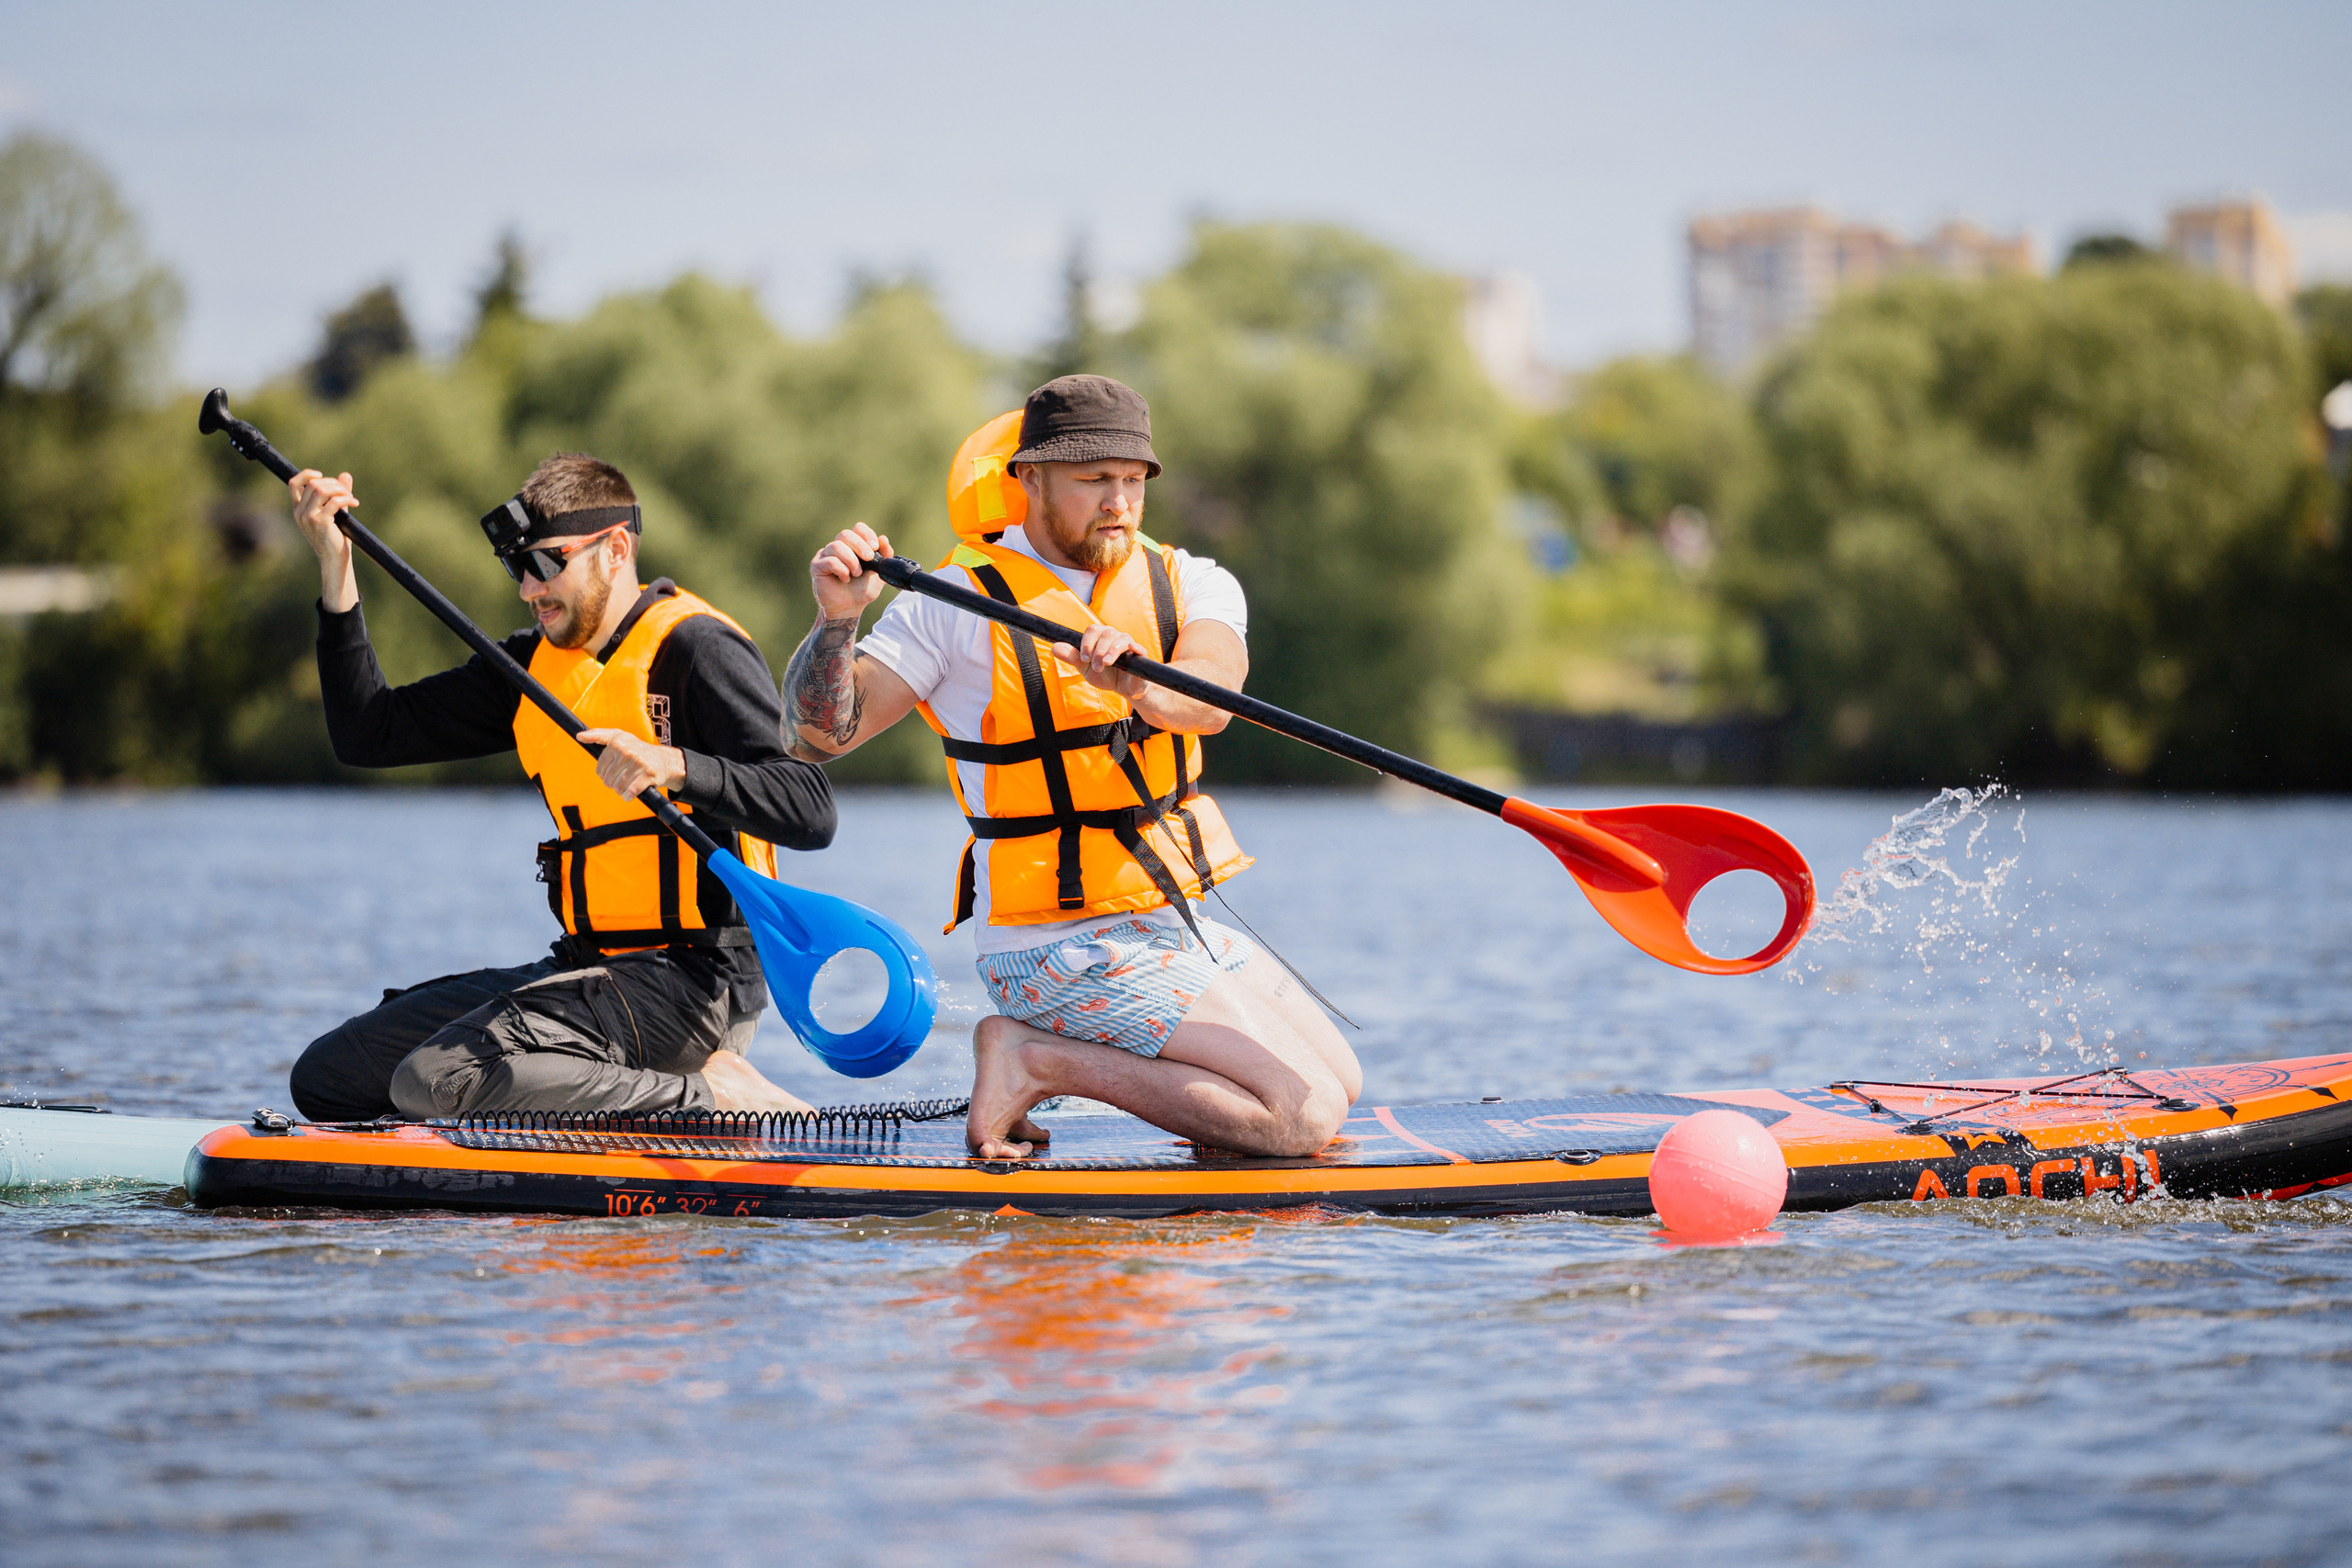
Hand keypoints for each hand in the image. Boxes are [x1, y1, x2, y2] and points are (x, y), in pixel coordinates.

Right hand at [288, 469, 358, 610]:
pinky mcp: (320, 523)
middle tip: (346, 492)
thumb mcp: (335, 511)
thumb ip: (338, 493)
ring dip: (340, 490)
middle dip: (332, 483)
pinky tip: (355, 504)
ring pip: (321, 489)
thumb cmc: (335, 537)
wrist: (335, 559)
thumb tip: (345, 475)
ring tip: (351, 498)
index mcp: (299, 509)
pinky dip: (346, 499)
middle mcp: (300, 512)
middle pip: (313, 484)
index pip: (294, 483)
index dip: (307, 474)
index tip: (322, 475)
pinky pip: (334, 502)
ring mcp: (308, 517)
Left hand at [577, 728, 686, 797]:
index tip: (614, 772)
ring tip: (627, 785)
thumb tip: (579, 736)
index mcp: (617, 743)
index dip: (605, 774)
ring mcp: (639, 763)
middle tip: (623, 779)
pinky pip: (631, 792)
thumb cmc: (637, 749)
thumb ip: (598, 735)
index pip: (600, 769)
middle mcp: (627, 751)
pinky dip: (628, 796)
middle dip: (614, 783)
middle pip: (608, 779)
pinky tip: (630, 794)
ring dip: (621, 791)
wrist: (665, 760)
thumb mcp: (618, 737)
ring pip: (618, 787)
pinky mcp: (648, 775)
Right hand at [810, 523, 891, 620]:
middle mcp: (838, 547)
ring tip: (856, 574)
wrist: (850, 608)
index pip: (857, 528)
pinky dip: (841, 569)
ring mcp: (825, 555)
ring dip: (851, 560)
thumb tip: (883, 538)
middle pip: (845, 534)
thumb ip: (884, 556)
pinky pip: (829, 560)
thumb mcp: (878, 573)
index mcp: (852, 546)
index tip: (875, 546)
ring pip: (836, 546)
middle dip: (860, 545)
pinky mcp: (817, 566)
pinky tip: (844, 579)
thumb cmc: (861, 590)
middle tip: (868, 558)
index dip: (866, 534)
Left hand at [1049, 624, 1146, 698]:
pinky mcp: (1140, 654)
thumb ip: (1072, 657)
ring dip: (1110, 652)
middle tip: (1095, 665)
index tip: (1084, 658)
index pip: (1093, 629)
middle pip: (1106, 632)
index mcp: (1100, 637)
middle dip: (1098, 649)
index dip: (1087, 642)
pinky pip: (1138, 647)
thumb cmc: (1105, 674)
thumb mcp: (1085, 668)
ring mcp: (1128, 643)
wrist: (1123, 688)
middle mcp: (1114, 637)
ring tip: (1106, 665)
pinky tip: (1130, 652)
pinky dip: (1134, 648)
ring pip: (1120, 638)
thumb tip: (1055, 647)